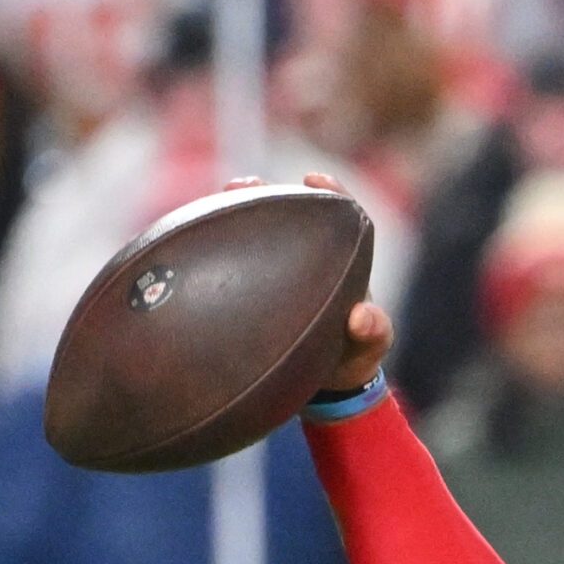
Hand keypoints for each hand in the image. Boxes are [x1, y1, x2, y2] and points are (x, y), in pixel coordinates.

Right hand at [220, 173, 394, 391]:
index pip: (338, 215)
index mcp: (340, 261)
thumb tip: (361, 316)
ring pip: (252, 234)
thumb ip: (374, 332)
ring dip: (234, 215)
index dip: (328, 192)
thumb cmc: (352, 357)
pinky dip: (213, 253)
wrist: (323, 385)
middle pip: (286, 214)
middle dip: (266, 194)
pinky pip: (229, 266)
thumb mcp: (369, 349)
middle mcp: (304, 258)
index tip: (315, 179)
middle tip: (247, 185)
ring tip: (218, 203)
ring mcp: (273, 270)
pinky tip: (188, 250)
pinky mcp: (247, 289)